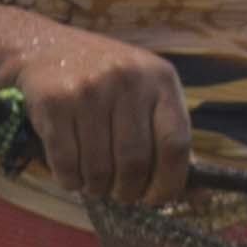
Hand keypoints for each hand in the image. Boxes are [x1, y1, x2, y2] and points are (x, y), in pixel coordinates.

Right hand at [0, 22, 198, 207]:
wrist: (45, 47)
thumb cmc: (105, 80)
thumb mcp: (145, 93)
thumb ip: (169, 137)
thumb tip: (201, 195)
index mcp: (160, 78)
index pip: (175, 144)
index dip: (169, 182)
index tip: (156, 198)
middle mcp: (128, 80)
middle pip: (135, 162)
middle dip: (128, 191)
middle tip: (121, 194)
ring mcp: (89, 90)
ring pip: (99, 168)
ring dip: (97, 188)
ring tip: (95, 184)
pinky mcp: (55, 102)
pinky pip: (66, 164)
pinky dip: (70, 181)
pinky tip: (72, 175)